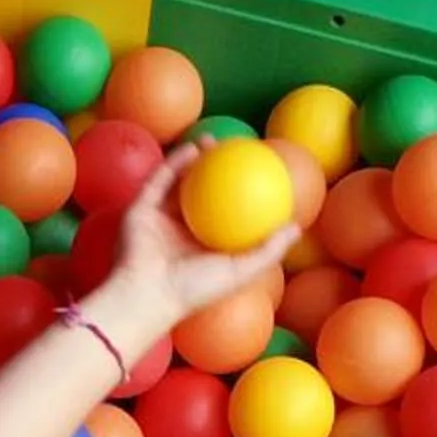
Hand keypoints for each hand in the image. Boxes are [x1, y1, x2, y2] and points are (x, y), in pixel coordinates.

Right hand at [105, 141, 298, 331]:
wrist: (148, 294)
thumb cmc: (194, 289)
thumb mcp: (240, 272)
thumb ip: (268, 251)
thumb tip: (296, 227)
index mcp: (201, 245)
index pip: (223, 212)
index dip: (239, 190)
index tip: (257, 171)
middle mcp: (179, 230)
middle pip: (201, 192)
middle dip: (216, 170)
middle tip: (235, 150)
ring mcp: (158, 219)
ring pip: (177, 182)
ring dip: (193, 160)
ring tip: (211, 142)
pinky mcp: (140, 210)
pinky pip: (158, 181)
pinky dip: (173, 164)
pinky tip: (191, 149)